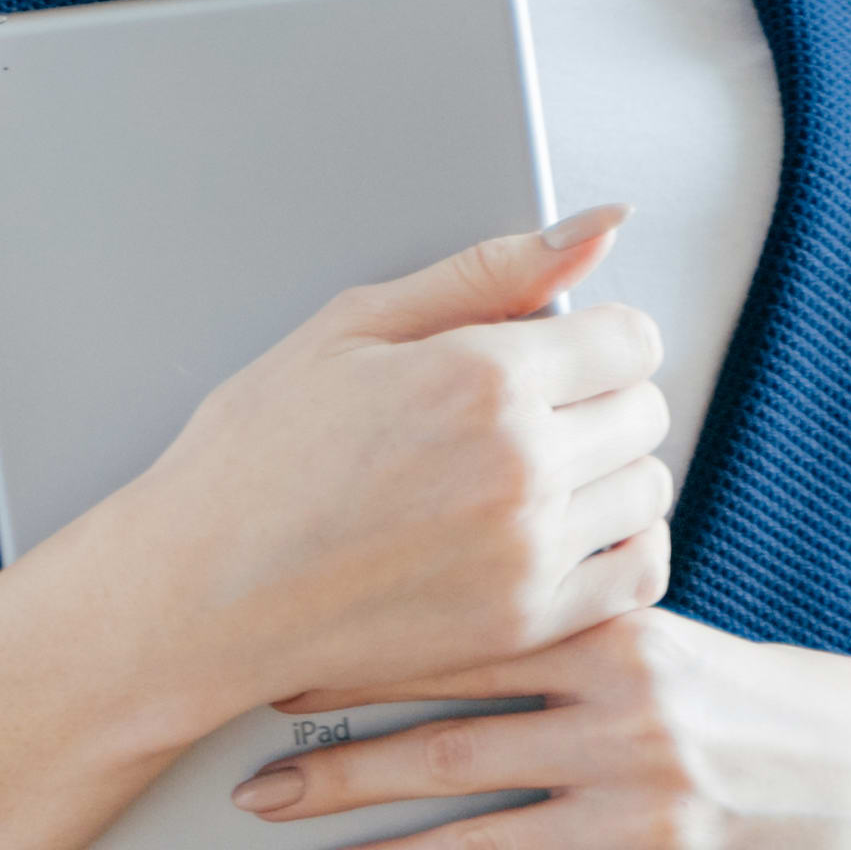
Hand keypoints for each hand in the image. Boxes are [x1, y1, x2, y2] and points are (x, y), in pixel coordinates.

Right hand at [79, 204, 678, 723]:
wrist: (200, 591)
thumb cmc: (256, 457)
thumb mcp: (354, 327)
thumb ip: (489, 271)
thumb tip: (599, 226)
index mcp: (483, 377)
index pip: (630, 339)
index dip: (592, 337)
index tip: (552, 355)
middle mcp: (519, 464)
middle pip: (646, 410)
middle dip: (599, 399)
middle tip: (526, 414)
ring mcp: (528, 551)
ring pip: (649, 489)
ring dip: (608, 473)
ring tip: (532, 474)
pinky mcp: (526, 622)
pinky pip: (639, 571)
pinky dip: (617, 545)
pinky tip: (560, 533)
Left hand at [239, 612, 850, 849]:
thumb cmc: (746, 697)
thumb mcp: (660, 636)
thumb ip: (560, 634)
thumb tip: (425, 623)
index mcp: (614, 639)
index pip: (461, 643)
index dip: (359, 662)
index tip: (273, 672)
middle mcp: (622, 721)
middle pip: (447, 746)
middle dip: (337, 771)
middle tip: (250, 788)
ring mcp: (639, 813)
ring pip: (475, 843)